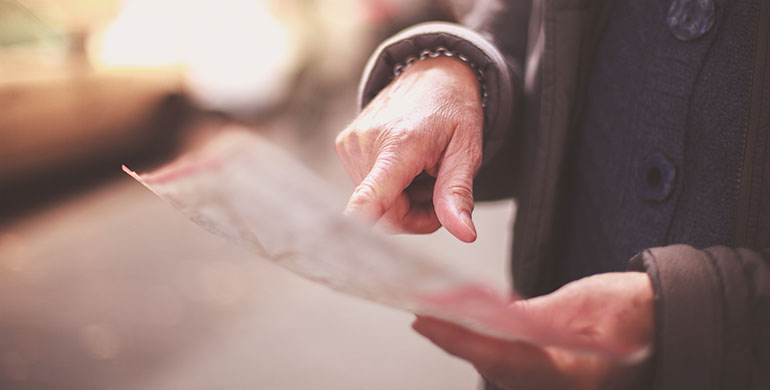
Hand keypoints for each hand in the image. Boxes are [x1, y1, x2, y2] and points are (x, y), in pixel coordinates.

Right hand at [335, 56, 483, 241]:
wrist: (432, 72)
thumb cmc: (453, 110)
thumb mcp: (467, 150)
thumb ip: (458, 193)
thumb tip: (464, 234)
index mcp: (400, 143)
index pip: (370, 194)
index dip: (366, 218)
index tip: (359, 230)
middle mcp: (367, 143)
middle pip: (384, 214)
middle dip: (415, 216)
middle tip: (441, 194)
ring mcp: (351, 143)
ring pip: (376, 206)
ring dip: (403, 201)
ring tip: (424, 172)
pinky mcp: (344, 145)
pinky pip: (366, 189)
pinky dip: (390, 188)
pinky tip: (407, 166)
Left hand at [413, 272, 654, 389]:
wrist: (668, 321)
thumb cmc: (638, 311)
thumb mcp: (585, 306)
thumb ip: (535, 317)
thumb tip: (487, 316)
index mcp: (574, 373)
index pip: (502, 358)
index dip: (459, 340)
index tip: (426, 320)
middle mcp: (563, 388)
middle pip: (496, 369)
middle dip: (456, 343)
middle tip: (422, 315)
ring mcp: (561, 386)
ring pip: (502, 371)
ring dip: (469, 346)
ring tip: (436, 319)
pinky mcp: (558, 376)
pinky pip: (516, 367)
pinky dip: (490, 349)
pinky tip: (470, 330)